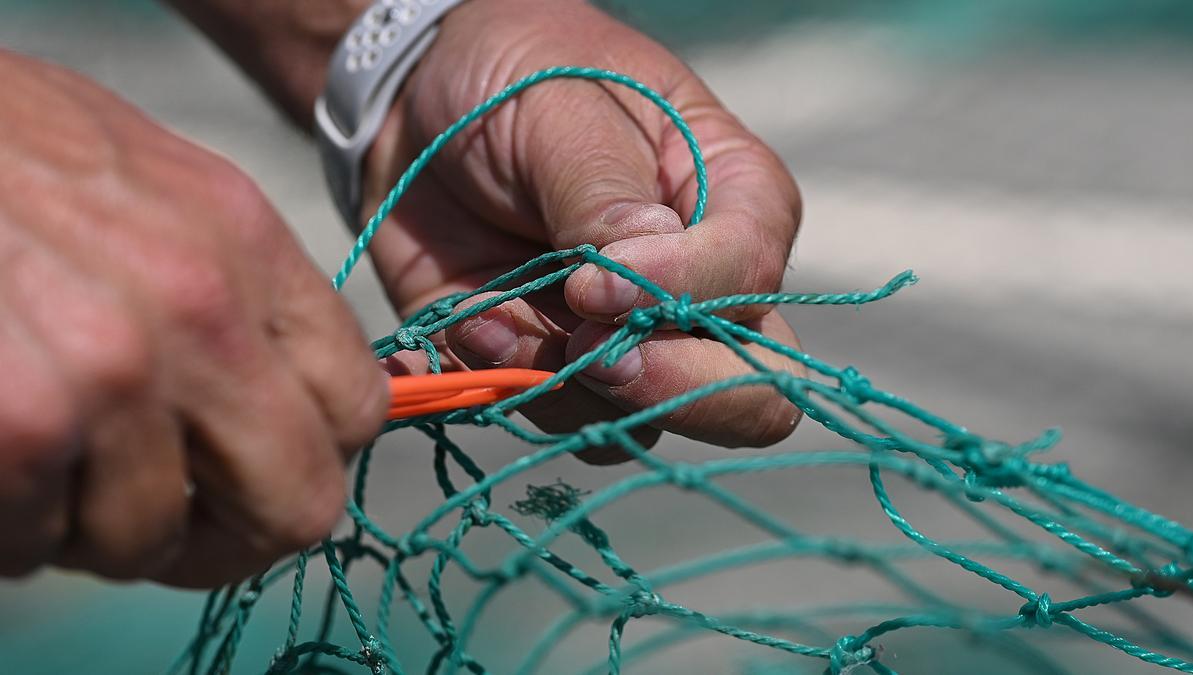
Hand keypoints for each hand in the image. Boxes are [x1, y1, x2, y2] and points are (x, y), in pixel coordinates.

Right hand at [0, 52, 386, 585]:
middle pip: (298, 504)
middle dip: (231, 535)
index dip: (311, 457)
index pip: (357, 407)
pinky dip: (7, 524)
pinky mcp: (21, 430)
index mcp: (245, 242)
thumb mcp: (149, 179)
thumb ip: (230, 286)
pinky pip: (37, 545)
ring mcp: (113, 376)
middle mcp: (200, 312)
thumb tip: (278, 394)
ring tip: (40, 456)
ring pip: (147, 540)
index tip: (256, 467)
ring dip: (89, 525)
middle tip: (167, 521)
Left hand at [362, 0, 804, 461]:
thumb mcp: (563, 105)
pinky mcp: (562, 369)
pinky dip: (507, 385)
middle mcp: (701, 286)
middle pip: (749, 394)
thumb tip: (638, 283)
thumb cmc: (517, 78)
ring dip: (562, 384)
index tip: (590, 277)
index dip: (678, 293)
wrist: (422, 104)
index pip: (749, 279)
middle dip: (666, 388)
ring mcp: (634, 339)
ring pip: (643, 423)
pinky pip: (560, 421)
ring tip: (489, 310)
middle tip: (584, 347)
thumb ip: (602, 191)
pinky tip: (470, 318)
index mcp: (735, 201)